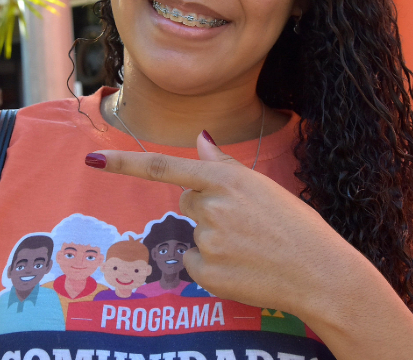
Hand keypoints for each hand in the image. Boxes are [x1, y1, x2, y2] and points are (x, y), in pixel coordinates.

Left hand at [87, 132, 363, 318]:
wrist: (321, 273)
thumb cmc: (296, 225)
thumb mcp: (263, 186)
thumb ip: (223, 165)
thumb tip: (200, 138)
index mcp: (226, 180)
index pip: (164, 167)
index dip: (124, 163)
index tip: (92, 159)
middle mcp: (211, 207)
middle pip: (186, 199)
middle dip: (205, 205)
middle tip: (243, 221)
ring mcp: (208, 241)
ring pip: (193, 231)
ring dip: (212, 235)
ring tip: (249, 245)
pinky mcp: (207, 272)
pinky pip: (193, 261)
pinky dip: (211, 264)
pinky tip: (240, 266)